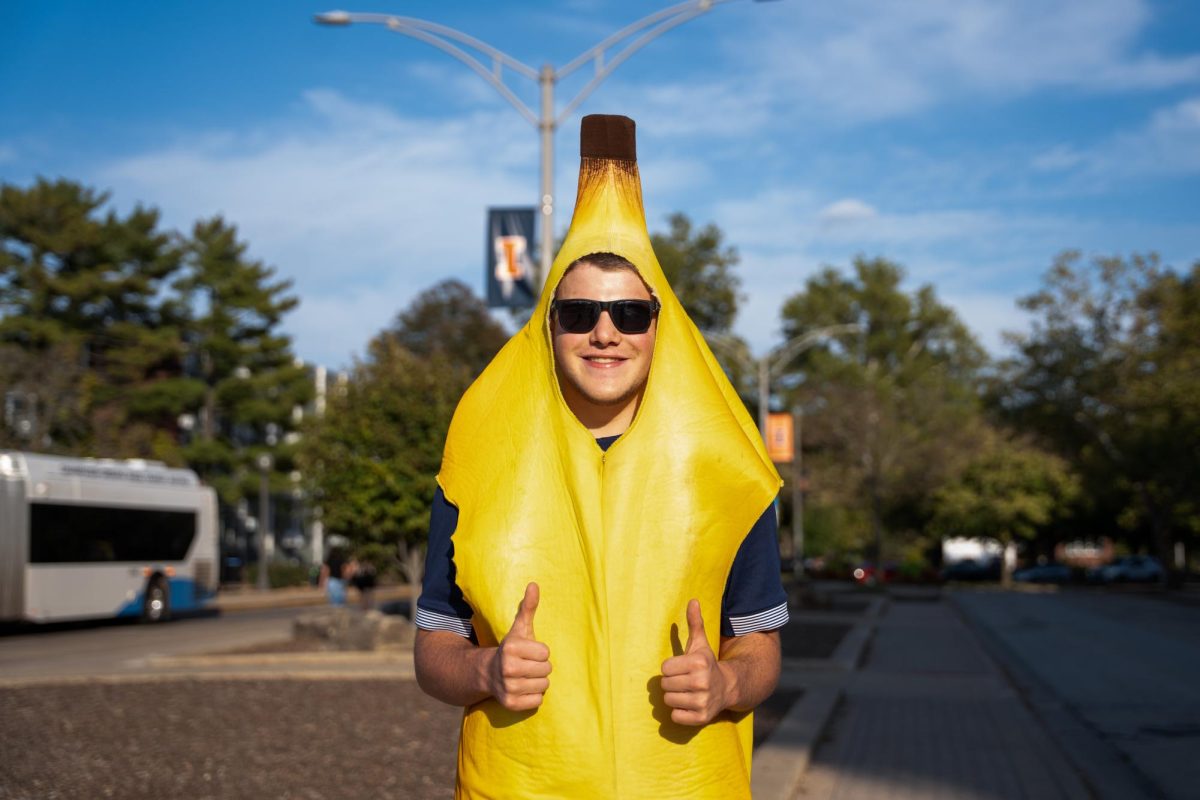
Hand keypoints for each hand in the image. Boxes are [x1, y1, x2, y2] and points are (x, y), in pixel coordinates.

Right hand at [489, 582, 551, 711]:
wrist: (488, 673)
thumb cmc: (511, 649)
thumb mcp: (519, 628)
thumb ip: (528, 607)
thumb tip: (534, 584)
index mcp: (511, 648)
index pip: (546, 652)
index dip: (540, 652)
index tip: (528, 652)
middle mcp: (507, 668)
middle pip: (547, 670)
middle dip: (540, 667)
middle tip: (527, 665)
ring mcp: (508, 687)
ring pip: (544, 686)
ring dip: (538, 682)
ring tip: (525, 677)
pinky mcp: (510, 704)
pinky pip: (538, 701)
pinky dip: (533, 697)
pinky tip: (522, 689)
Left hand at [661, 599, 731, 725]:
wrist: (728, 687)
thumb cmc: (707, 664)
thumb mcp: (700, 644)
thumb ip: (695, 623)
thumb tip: (693, 600)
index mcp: (698, 662)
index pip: (665, 668)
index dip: (671, 668)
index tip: (682, 668)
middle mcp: (701, 682)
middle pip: (665, 685)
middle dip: (672, 683)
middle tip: (684, 681)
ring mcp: (702, 701)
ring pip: (668, 701)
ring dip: (675, 697)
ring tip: (687, 692)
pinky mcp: (701, 718)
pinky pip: (675, 717)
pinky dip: (679, 713)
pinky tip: (690, 704)